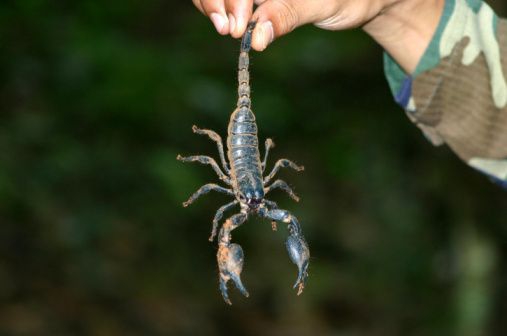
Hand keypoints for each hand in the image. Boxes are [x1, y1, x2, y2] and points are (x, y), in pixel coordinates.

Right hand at [192, 0, 399, 49]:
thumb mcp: (324, 3)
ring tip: (228, 29)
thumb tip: (258, 37)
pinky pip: (228, 0)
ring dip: (213, 6)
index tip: (236, 27)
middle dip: (215, 1)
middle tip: (228, 30)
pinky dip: (222, 10)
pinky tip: (232, 24)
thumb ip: (288, 14)